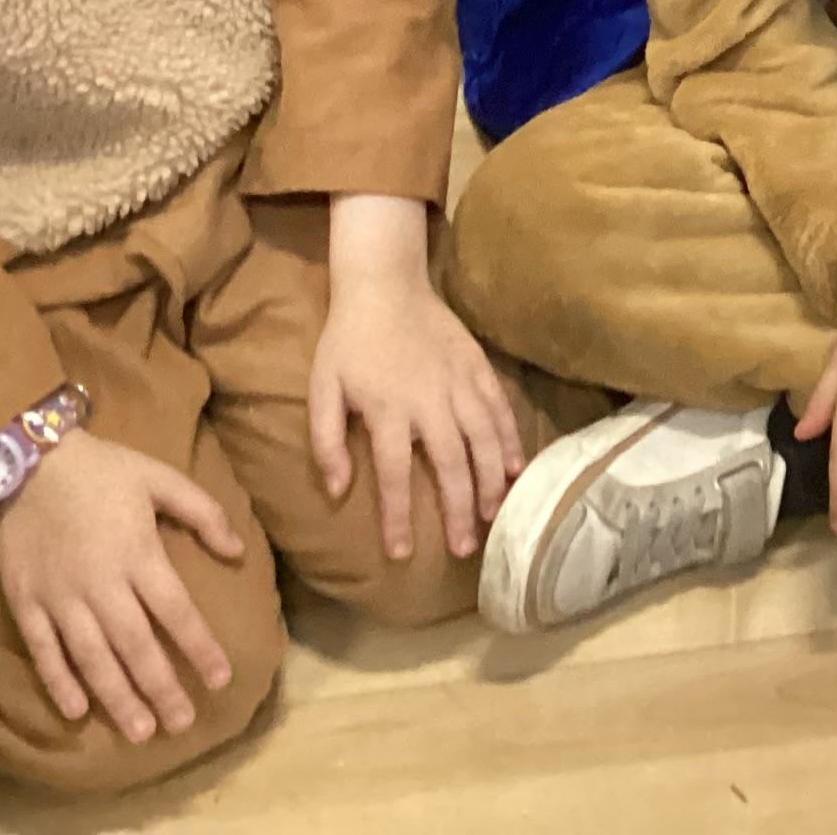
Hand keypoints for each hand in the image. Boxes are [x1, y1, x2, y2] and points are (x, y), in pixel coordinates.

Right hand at [0, 427, 246, 744]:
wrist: (28, 459)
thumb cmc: (104, 469)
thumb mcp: (161, 477)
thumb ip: (203, 513)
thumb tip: (237, 550)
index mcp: (139, 554)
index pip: (176, 611)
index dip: (199, 647)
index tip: (221, 678)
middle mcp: (101, 583)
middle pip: (136, 645)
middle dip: (161, 688)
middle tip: (181, 724)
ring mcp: (60, 596)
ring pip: (91, 657)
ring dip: (116, 696)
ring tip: (139, 731)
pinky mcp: (25, 601)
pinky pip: (43, 649)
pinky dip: (58, 681)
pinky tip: (76, 712)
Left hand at [313, 193, 524, 560]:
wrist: (385, 284)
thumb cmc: (349, 342)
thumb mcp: (322, 388)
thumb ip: (327, 440)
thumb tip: (337, 489)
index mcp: (387, 409)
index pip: (393, 475)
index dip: (398, 517)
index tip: (402, 553)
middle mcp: (429, 401)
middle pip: (451, 464)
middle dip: (459, 510)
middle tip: (464, 548)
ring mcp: (459, 383)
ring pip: (484, 441)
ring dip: (491, 482)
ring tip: (494, 516)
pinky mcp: (478, 367)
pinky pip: (500, 410)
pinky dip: (510, 441)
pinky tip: (514, 469)